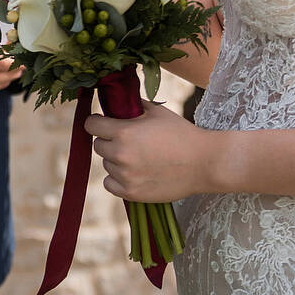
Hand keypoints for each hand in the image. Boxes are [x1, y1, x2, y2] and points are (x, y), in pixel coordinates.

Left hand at [85, 99, 222, 202]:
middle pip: (98, 146)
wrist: (204, 163)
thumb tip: (116, 100)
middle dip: (109, 141)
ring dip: (116, 160)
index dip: (97, 122)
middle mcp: (120, 155)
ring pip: (107, 164)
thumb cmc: (181, 133)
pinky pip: (110, 184)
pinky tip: (133, 172)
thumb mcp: (156, 112)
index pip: (91, 125)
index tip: (103, 123)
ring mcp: (125, 176)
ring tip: (140, 157)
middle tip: (128, 140)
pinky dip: (117, 179)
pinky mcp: (131, 193)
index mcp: (124, 132)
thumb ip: (132, 106)